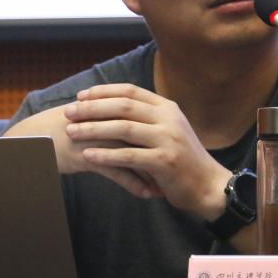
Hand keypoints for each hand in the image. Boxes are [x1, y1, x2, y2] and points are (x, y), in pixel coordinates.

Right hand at [3, 105, 163, 198]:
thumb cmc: (62, 129)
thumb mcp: (89, 120)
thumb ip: (111, 120)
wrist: (33, 138)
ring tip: (166, 187)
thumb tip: (135, 128)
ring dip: (152, 173)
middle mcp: (107, 119)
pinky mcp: (88, 155)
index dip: (160, 136)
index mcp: (109, 108)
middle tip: (178, 171)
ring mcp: (98, 137)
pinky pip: (118, 171)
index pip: (143, 120)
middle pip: (144, 136)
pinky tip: (147, 194)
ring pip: (134, 155)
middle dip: (161, 155)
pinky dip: (134, 184)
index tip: (177, 150)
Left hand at [62, 83, 230, 218]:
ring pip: (123, 128)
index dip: (103, 92)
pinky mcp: (165, 162)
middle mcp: (168, 119)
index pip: (130, 91)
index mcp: (167, 107)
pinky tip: (88, 156)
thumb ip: (147, 118)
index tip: (81, 97)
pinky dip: (106, 155)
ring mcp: (168, 139)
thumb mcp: (169, 130)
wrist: (208, 185)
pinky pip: (129, 156)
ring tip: (71, 132)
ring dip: (93, 129)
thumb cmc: (182, 159)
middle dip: (92, 108)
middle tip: (69, 113)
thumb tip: (112, 109)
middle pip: (123, 106)